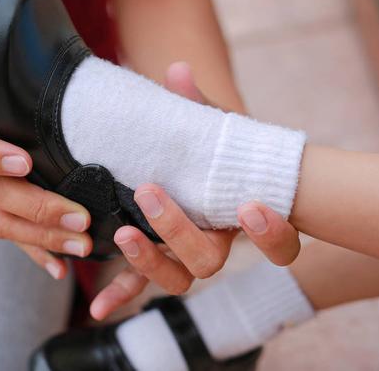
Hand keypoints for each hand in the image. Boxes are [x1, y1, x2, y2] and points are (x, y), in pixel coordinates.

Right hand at [0, 79, 90, 279]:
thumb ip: (10, 103)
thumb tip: (70, 98)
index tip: (26, 162)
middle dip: (40, 209)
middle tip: (80, 219)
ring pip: (1, 224)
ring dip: (44, 239)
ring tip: (80, 245)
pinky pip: (6, 237)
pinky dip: (34, 255)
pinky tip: (60, 269)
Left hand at [90, 62, 300, 318]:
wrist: (197, 165)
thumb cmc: (214, 149)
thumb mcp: (211, 127)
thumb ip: (198, 106)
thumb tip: (177, 71)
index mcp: (245, 215)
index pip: (281, 245)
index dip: (271, 235)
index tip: (252, 207)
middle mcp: (219, 243)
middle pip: (211, 259)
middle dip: (181, 231)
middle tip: (151, 193)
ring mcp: (185, 255)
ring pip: (177, 278)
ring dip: (148, 261)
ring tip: (124, 235)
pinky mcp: (154, 258)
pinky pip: (139, 284)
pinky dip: (120, 293)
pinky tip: (97, 308)